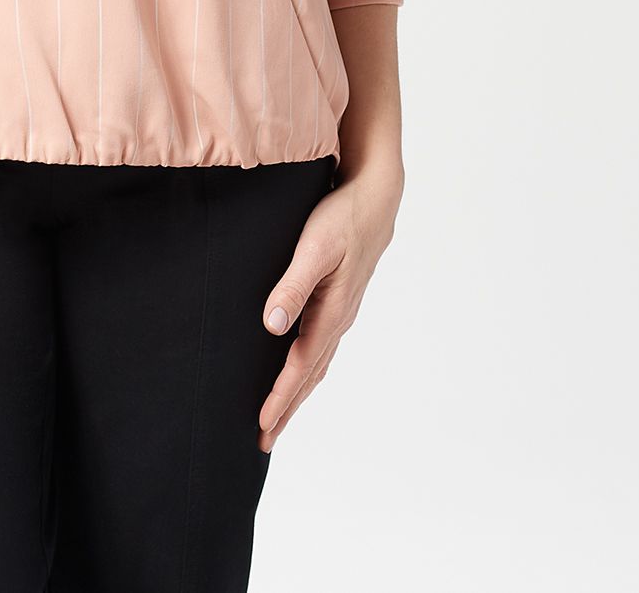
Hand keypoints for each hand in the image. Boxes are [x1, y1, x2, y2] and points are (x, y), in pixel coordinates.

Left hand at [256, 161, 402, 451]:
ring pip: (317, 364)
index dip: (280, 398)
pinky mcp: (339, 301)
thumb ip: (293, 284)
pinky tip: (298, 369)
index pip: (300, 366)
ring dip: (297, 393)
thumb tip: (273, 325)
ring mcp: (341, 313)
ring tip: (278, 417)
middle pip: (310, 375)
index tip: (262, 425)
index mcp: (331, 313)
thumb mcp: (315, 247)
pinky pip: (321, 347)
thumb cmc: (342, 218)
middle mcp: (338, 320)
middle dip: (287, 408)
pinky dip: (307, 369)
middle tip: (264, 440)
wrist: (375, 197)